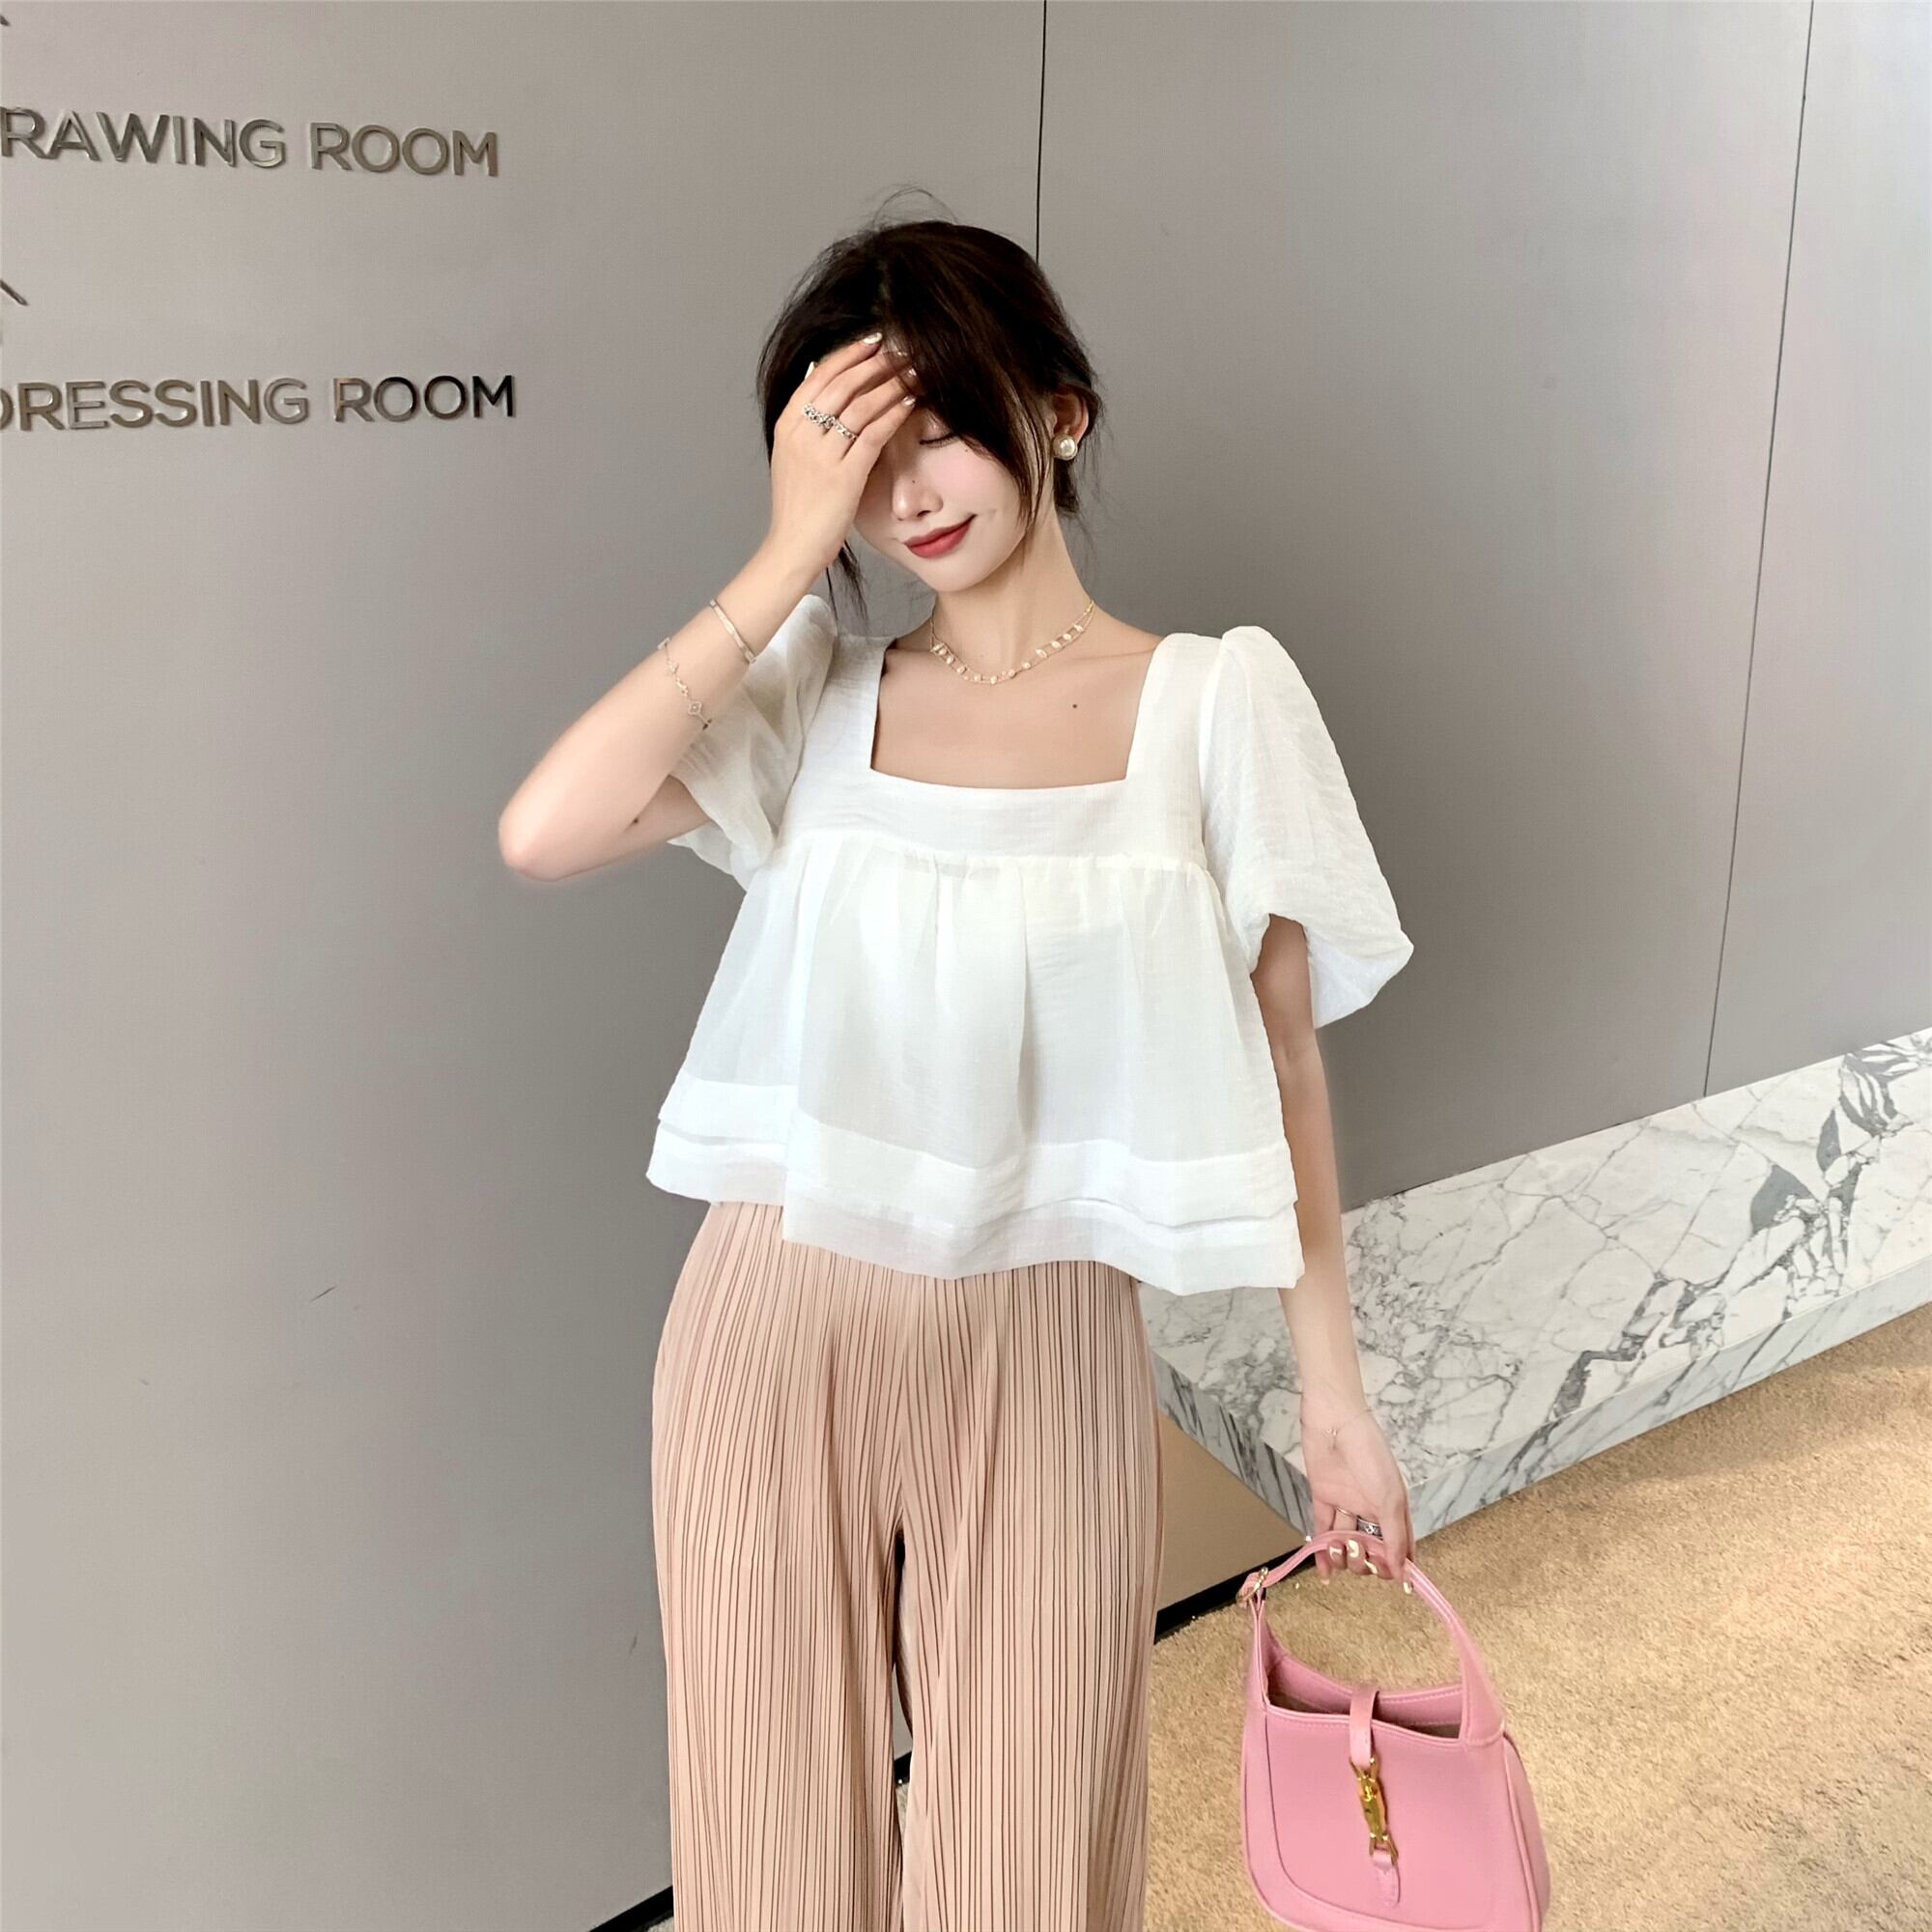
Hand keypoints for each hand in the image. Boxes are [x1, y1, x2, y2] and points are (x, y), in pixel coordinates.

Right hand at [765, 333, 917, 576]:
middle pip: (843, 383)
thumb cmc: (798, 504)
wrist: (793, 544)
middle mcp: (802, 434)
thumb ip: (805, 420)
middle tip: (902, 349)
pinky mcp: (844, 475)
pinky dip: (894, 413)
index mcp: (788, 424)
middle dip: (876, 362)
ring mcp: (822, 454)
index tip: (874, 340)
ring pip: (861, 405)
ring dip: (891, 383)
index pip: (820, 375)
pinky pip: (873, 433)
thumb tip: (816, 376)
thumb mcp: (792, 455)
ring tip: (914, 370)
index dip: (850, 353)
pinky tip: (911, 402)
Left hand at [1300, 1400, 1412, 1582]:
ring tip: (1339, 1547)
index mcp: (1394, 1508)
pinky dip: (1323, 1554)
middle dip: (1365, 1561)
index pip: (1399, 1546)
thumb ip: (1395, 1536)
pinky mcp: (1324, 1498)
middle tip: (1359, 1553)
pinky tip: (1325, 1574)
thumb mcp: (1390, 1498)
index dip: (1395, 1565)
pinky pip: (1323, 1532)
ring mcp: (1347, 1504)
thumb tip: (1402, 1573)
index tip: (1390, 1577)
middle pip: (1370, 1549)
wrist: (1334, 1422)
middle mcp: (1371, 1509)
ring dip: (1342, 1556)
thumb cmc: (1369, 1453)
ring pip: (1346, 1544)